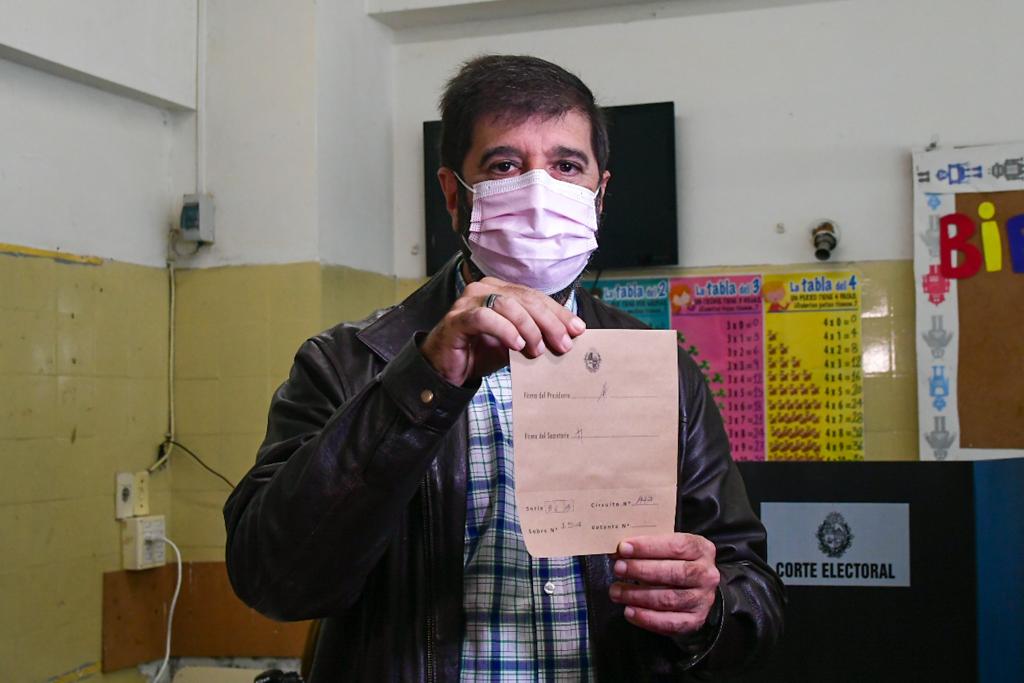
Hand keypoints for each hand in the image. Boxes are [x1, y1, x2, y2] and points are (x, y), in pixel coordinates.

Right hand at [421, 277, 586, 385]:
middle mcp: (484, 289)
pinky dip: (504, 330)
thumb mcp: (515, 344)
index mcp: (500, 290)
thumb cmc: (480, 353)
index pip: (535, 296)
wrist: (445, 371)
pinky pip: (484, 318)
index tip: (578, 330)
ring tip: (537, 350)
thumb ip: (536, 336)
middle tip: (563, 344)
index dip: (558, 312)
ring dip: (528, 328)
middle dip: (549, 322)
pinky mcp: (457, 318)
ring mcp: (469, 301)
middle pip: (525, 298)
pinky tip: (516, 345)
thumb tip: (568, 338)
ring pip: (507, 305)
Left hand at [609, 533, 719, 636]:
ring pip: (669, 599)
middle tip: (618, 568)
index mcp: (701, 549)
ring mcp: (703, 599)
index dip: (648, 547)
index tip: (623, 548)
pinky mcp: (695, 620)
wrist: (695, 589)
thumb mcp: (667, 548)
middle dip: (641, 570)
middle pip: (673, 573)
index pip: (676, 546)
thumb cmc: (674, 562)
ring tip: (616, 591)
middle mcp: (706, 574)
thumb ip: (648, 547)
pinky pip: (670, 622)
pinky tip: (629, 611)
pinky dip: (647, 618)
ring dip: (638, 596)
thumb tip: (618, 550)